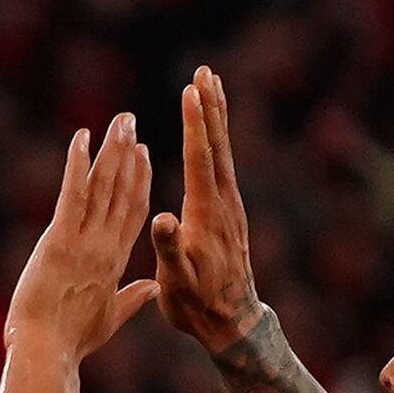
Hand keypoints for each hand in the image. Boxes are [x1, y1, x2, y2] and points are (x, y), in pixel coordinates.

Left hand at [2, 113, 158, 367]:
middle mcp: (105, 246)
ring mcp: (84, 242)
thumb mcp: (109, 320)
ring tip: (119, 121)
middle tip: (130, 122)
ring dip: (111, 151)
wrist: (48, 354)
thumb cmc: (73, 342)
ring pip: (103, 187)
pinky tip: (80, 137)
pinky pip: (72, 195)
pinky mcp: (60, 242)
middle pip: (122, 191)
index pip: (133, 213)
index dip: (140, 180)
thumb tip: (152, 289)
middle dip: (127, 153)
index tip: (144, 154)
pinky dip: (76, 164)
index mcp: (115, 263)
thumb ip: (132, 300)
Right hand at [148, 67, 262, 349]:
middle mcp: (224, 202)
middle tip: (205, 71)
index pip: (200, 159)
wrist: (232, 321)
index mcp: (206, 213)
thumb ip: (169, 249)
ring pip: (223, 151)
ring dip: (216, 117)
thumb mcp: (176, 281)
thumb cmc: (196, 304)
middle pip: (217, 144)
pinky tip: (213, 132)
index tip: (191, 90)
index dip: (195, 124)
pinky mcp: (231, 212)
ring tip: (211, 85)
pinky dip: (217, 140)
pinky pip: (223, 165)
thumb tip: (161, 219)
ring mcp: (230, 206)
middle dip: (209, 107)